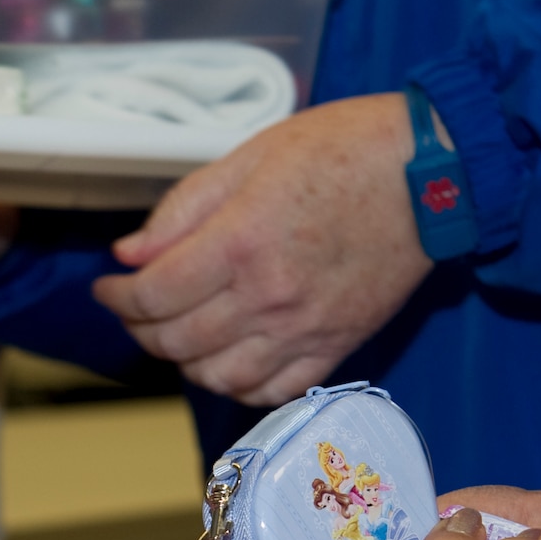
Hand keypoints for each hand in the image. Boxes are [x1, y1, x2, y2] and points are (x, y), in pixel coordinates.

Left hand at [92, 93, 431, 405]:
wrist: (432, 172)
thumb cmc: (342, 148)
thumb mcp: (251, 156)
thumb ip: (184, 210)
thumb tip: (130, 254)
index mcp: (241, 241)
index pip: (154, 295)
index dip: (117, 297)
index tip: (108, 287)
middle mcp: (270, 296)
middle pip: (177, 341)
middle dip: (141, 327)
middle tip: (135, 307)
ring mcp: (305, 329)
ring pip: (218, 376)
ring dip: (184, 361)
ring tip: (178, 333)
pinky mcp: (336, 346)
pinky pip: (272, 391)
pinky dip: (238, 385)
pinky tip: (228, 358)